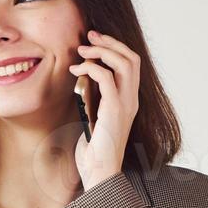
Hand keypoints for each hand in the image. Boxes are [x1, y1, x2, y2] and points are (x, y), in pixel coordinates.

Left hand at [67, 29, 140, 190]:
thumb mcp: (93, 118)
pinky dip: (91, 68)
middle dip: (110, 42)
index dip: (115, 47)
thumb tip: (81, 80)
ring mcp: (126, 104)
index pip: (131, 64)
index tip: (95, 40)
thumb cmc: (93, 150)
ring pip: (124, 63)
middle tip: (89, 36)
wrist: (99, 171)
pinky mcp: (115, 110)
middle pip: (131, 58)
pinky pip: (108, 78)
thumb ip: (92, 99)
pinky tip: (75, 71)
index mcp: (128, 100)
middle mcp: (131, 100)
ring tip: (81, 51)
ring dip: (101, 51)